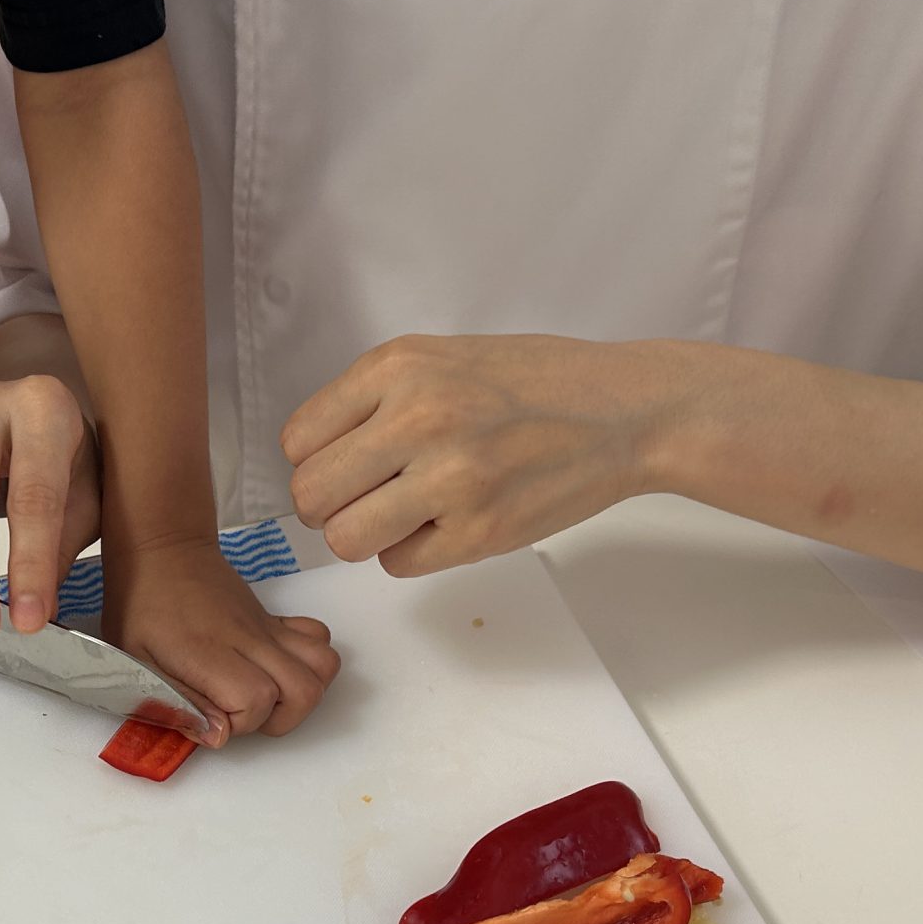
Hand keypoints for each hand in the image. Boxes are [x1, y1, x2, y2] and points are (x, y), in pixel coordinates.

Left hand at [106, 535, 339, 745]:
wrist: (163, 550)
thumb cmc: (140, 606)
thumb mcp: (135, 661)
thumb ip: (174, 702)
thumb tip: (218, 735)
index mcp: (209, 652)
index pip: (255, 700)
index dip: (237, 723)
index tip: (209, 717)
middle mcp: (249, 639)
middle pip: (304, 691)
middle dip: (279, 719)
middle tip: (242, 713)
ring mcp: (268, 628)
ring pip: (324, 665)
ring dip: (301, 693)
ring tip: (266, 697)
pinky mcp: (274, 621)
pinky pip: (318, 638)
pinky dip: (309, 661)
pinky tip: (275, 668)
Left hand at [282, 335, 684, 574]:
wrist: (624, 410)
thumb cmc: (538, 383)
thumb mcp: (443, 358)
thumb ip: (376, 398)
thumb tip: (316, 455)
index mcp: (399, 367)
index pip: (297, 440)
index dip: (314, 462)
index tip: (342, 466)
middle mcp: (418, 418)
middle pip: (311, 495)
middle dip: (328, 507)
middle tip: (363, 501)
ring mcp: (451, 478)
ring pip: (346, 538)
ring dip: (365, 535)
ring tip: (403, 515)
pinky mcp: (480, 531)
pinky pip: (398, 565)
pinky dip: (412, 553)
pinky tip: (446, 524)